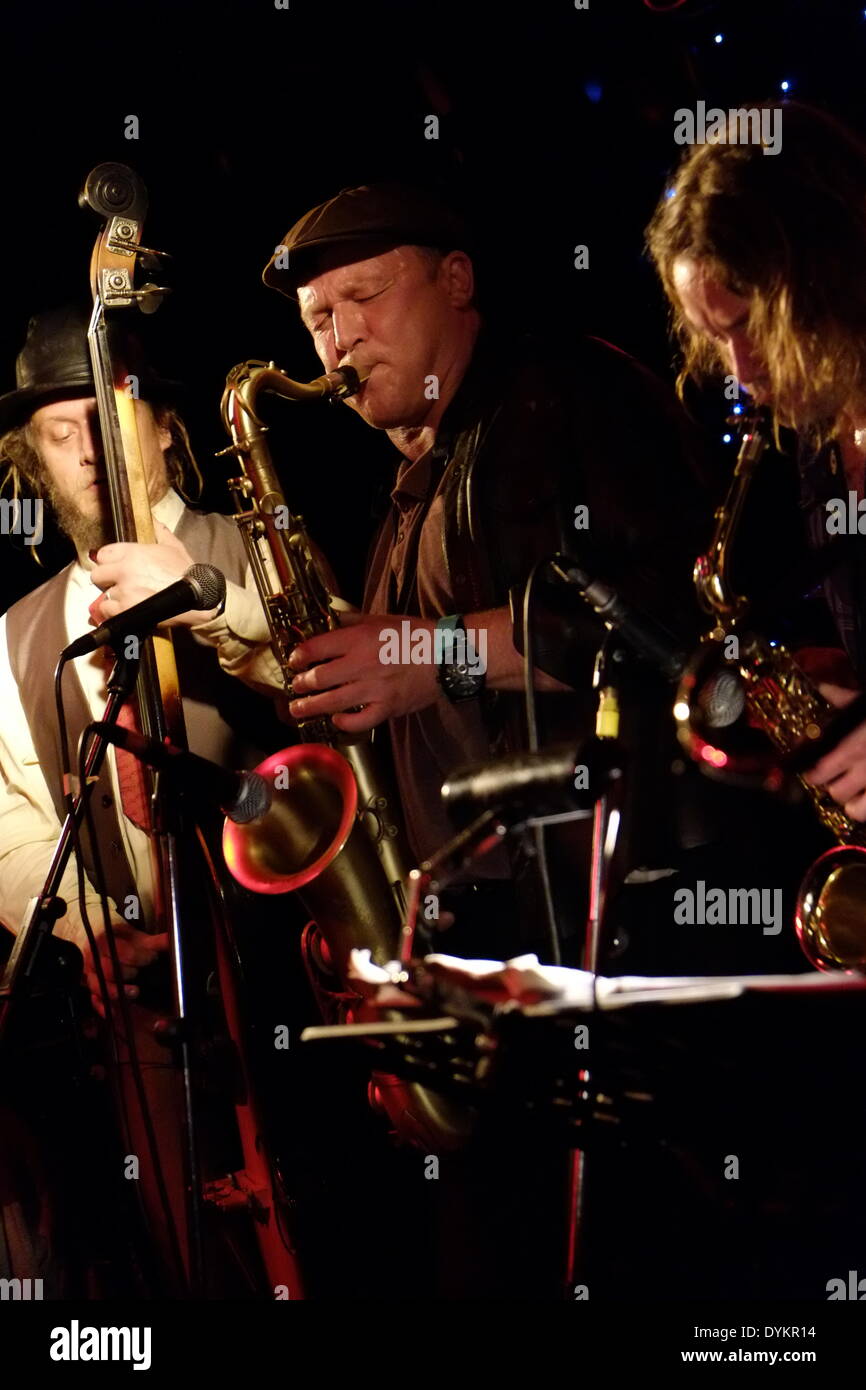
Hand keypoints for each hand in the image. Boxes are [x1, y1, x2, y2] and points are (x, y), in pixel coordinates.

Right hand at [68, 914, 168, 1017]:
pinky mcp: (90, 989)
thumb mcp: (137, 938)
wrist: (101, 943)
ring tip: (135, 992)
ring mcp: (90, 975)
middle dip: (128, 973)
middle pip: (109, 970)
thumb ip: (154, 942)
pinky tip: (115, 1012)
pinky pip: (93, 1000)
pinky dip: (103, 1007)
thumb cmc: (121, 942)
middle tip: (141, 972)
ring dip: (116, 991)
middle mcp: (93, 959)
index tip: (152, 957)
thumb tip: (171, 939)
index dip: (139, 956)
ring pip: (99, 986)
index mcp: (104, 941)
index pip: (120, 951)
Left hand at [89, 522, 219, 628]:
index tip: (115, 567)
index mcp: (133, 552)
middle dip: (107, 580)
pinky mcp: (126, 610)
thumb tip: (153, 519)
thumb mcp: (174, 547)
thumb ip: (159, 531)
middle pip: (98, 575)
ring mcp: (124, 591)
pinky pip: (106, 610)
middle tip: (119, 584)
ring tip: (128, 599)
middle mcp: (125, 570)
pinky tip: (126, 610)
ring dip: (114, 598)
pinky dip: (114, 612)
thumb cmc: (187, 573)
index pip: (104, 554)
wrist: (199, 597)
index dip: (109, 562)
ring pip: (103, 595)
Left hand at [287, 613, 440, 731]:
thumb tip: (329, 617)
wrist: (446, 655)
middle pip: (319, 678)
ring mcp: (374, 689)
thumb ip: (352, 620)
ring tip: (299, 709)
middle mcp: (362, 665)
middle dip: (301, 684)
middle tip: (296, 687)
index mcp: (359, 639)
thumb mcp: (381, 619)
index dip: (299, 656)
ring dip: (311, 707)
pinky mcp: (388, 708)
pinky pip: (360, 721)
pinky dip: (345, 722)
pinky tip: (336, 720)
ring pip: (332, 702)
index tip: (294, 661)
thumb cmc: (415, 634)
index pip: (316, 648)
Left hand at [802, 680, 865, 820]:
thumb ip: (843, 698)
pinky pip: (865, 813)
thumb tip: (822, 687)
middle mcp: (863, 769)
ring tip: (854, 790)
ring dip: (850, 800)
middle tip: (836, 778)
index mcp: (851, 746)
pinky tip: (865, 798)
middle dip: (832, 786)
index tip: (813, 769)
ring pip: (851, 808)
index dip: (812, 772)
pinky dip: (862, 808)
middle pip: (834, 791)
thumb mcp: (865, 704)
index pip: (818, 771)